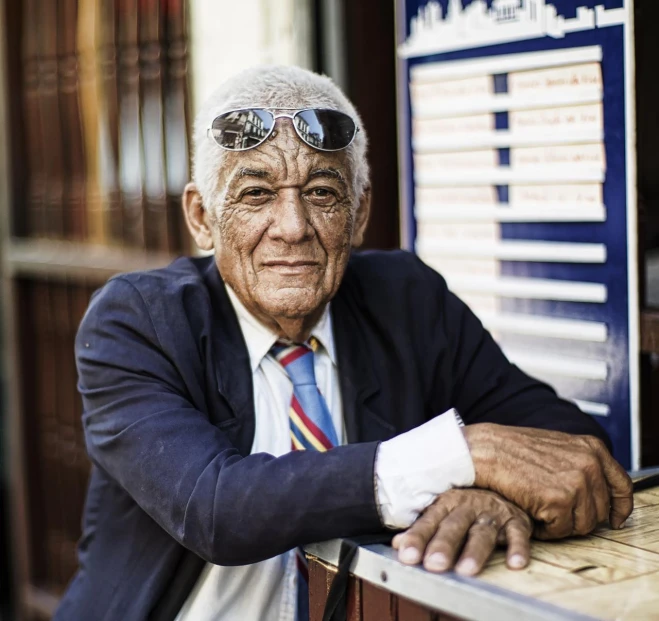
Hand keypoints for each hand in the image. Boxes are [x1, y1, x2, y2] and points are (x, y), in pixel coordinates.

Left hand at [392, 489, 531, 575]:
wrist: (501, 485)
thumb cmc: (466, 506)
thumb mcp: (442, 513)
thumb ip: (422, 529)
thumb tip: (397, 545)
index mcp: (446, 504)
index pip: (428, 522)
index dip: (417, 538)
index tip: (407, 557)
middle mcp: (468, 506)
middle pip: (454, 526)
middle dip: (444, 545)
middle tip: (434, 565)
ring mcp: (492, 513)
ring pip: (482, 533)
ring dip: (475, 552)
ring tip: (466, 570)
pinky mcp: (516, 521)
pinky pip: (518, 534)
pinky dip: (517, 548)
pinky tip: (514, 564)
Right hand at [464, 424, 633, 538]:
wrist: (484, 450)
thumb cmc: (511, 449)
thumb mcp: (556, 446)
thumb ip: (580, 463)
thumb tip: (596, 491)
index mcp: (591, 448)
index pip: (622, 485)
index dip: (620, 507)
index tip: (614, 519)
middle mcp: (589, 464)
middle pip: (599, 512)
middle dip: (576, 518)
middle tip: (550, 510)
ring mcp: (577, 482)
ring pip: (581, 525)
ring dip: (559, 524)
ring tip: (537, 508)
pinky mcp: (559, 500)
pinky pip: (559, 531)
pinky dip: (543, 529)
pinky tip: (529, 511)